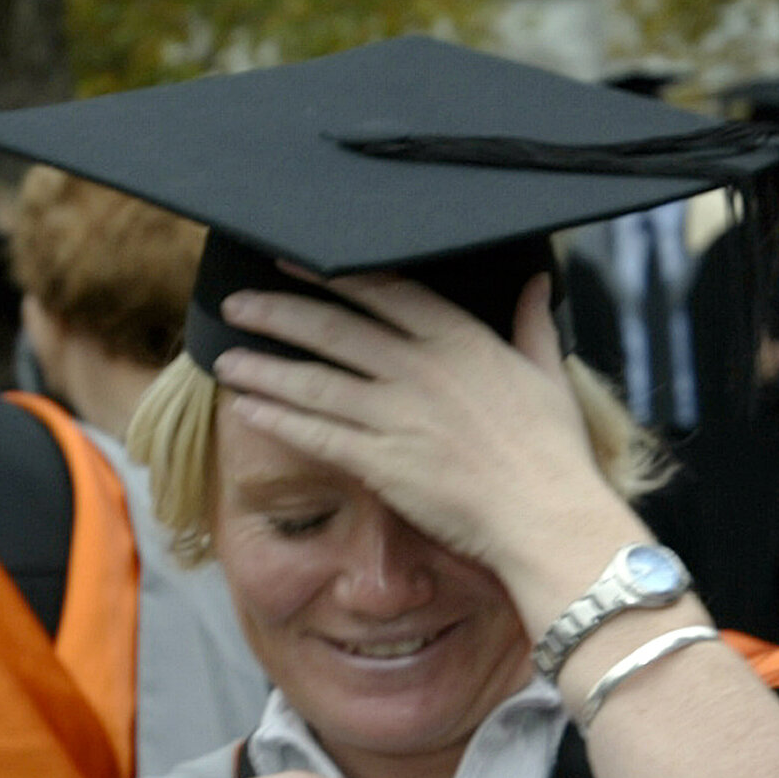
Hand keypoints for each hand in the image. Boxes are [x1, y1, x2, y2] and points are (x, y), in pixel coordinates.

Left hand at [212, 269, 644, 623]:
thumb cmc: (554, 449)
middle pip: (332, 329)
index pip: (382, 292)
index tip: (291, 262)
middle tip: (237, 305)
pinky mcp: (381, 462)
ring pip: (314, 381)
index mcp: (460, 339)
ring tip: (225, 358)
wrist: (547, 515)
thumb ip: (532, 324)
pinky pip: (316, 434)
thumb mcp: (547, 372)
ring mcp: (397, 415)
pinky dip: (278, 418)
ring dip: (263, 367)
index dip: (329, 274)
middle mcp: (420, 369)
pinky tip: (248, 406)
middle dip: (277, 313)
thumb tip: (536, 281)